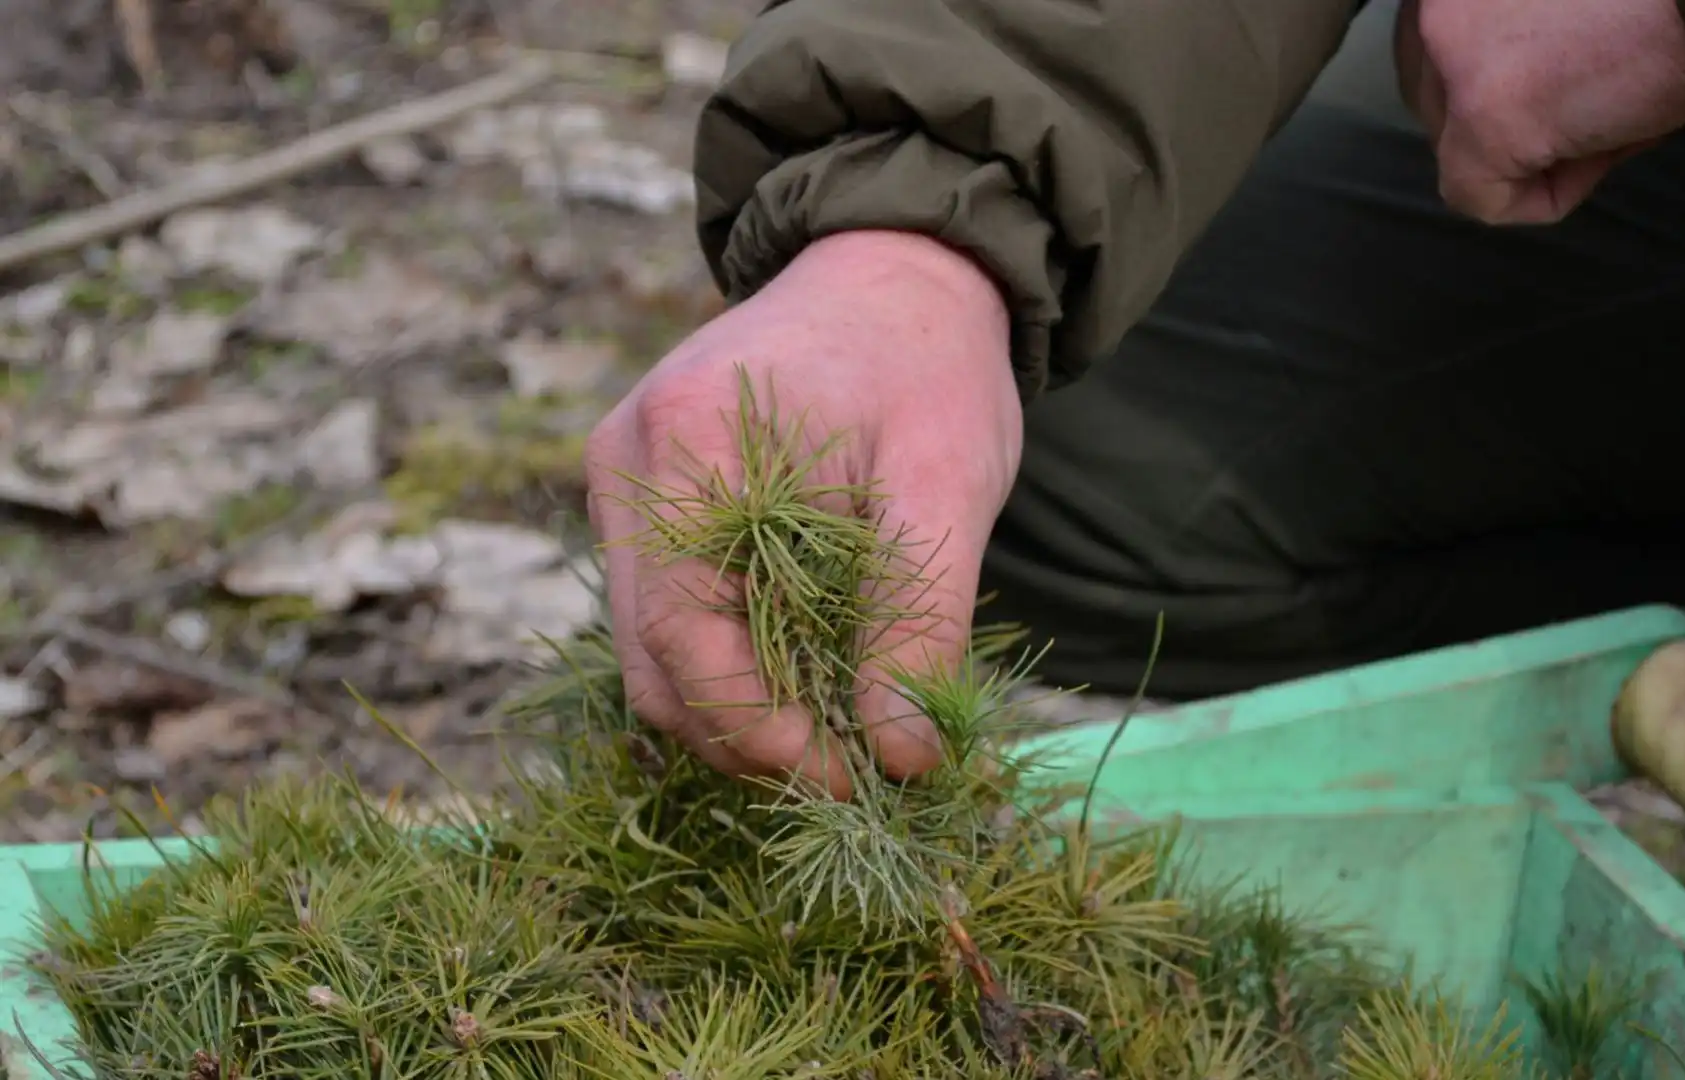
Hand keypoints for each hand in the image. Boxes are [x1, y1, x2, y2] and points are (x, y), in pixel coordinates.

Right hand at [585, 230, 1022, 797]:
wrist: (894, 276)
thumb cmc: (926, 369)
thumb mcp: (948, 483)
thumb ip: (920, 616)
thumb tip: (903, 758)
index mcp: (691, 439)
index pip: (682, 633)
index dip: (758, 729)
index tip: (852, 777)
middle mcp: (627, 461)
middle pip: (652, 659)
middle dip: (749, 738)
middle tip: (855, 773)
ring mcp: (622, 482)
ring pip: (649, 652)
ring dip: (736, 713)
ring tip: (838, 734)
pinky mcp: (642, 501)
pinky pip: (664, 615)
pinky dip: (729, 667)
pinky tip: (806, 679)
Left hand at [1394, 0, 1684, 223]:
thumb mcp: (1563, 2)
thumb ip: (1516, 31)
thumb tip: (1504, 100)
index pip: (1434, 43)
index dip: (1502, 71)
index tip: (1568, 73)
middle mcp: (1436, 3)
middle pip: (1435, 98)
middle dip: (1506, 116)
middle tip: (1591, 96)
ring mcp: (1451, 59)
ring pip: (1457, 146)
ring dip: (1531, 149)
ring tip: (1609, 108)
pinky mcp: (1483, 118)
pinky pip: (1483, 198)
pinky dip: (1547, 197)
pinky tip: (1605, 149)